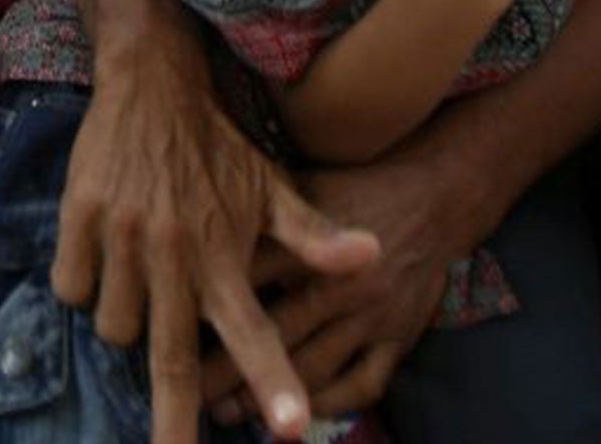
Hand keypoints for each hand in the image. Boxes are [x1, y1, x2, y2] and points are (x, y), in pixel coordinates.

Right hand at [50, 24, 380, 443]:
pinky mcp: (79, 216)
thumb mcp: (269, 187)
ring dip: (128, 323)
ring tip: (144, 281)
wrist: (152, 82)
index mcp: (223, 251)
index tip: (288, 429)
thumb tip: (372, 257)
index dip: (270, 378)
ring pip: (115, 326)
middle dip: (175, 419)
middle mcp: (173, 250)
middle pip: (170, 357)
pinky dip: (85, 286)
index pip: (252, 329)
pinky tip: (106, 257)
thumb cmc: (217, 148)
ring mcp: (122, 234)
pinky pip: (73, 289)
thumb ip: (313, 235)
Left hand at [202, 146, 468, 427]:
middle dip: (227, 369)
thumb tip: (194, 221)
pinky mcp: (399, 338)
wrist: (432, 195)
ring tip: (231, 412)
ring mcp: (370, 316)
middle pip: (275, 333)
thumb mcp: (301, 187)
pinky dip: (332, 402)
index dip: (206, 306)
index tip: (168, 327)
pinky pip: (364, 383)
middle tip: (188, 392)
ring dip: (273, 396)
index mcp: (307, 243)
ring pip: (314, 367)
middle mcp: (337, 284)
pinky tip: (301, 414)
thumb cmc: (354, 188)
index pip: (248, 279)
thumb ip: (255, 211)